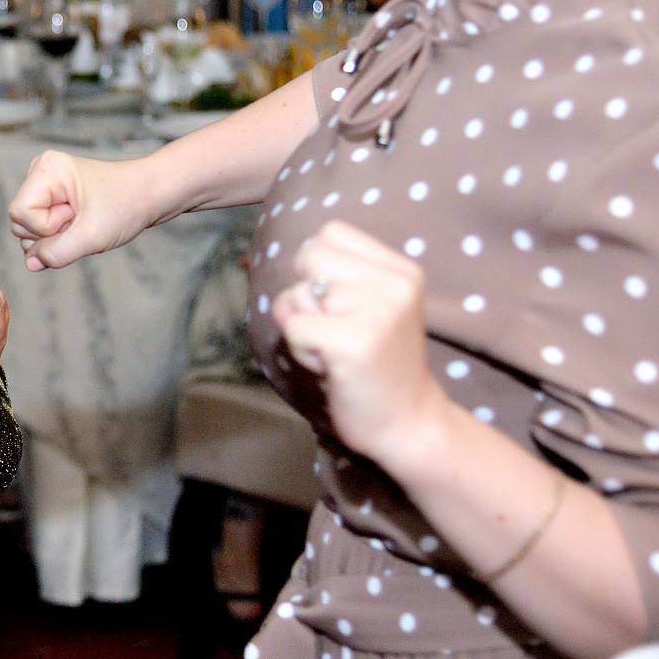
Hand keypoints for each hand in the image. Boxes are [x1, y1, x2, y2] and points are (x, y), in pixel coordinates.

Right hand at [7, 151, 157, 270]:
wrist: (151, 195)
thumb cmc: (126, 205)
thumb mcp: (91, 236)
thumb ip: (56, 253)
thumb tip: (31, 264)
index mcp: (46, 169)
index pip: (19, 213)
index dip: (44, 227)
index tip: (75, 218)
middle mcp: (40, 173)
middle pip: (20, 222)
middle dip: (51, 233)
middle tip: (82, 221)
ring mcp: (45, 186)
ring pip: (28, 229)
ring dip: (56, 237)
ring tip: (84, 222)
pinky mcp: (52, 199)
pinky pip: (40, 229)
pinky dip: (59, 236)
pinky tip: (80, 225)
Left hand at [270, 219, 448, 466]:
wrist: (409, 424)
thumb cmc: (376, 366)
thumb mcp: (368, 307)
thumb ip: (329, 277)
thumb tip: (249, 260)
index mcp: (401, 271)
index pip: (330, 233)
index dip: (317, 269)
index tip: (341, 307)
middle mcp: (395, 284)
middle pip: (309, 257)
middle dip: (307, 297)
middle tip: (338, 332)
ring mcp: (377, 312)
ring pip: (297, 295)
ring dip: (304, 328)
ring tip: (338, 353)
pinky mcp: (354, 342)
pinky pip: (293, 327)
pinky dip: (301, 351)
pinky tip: (331, 368)